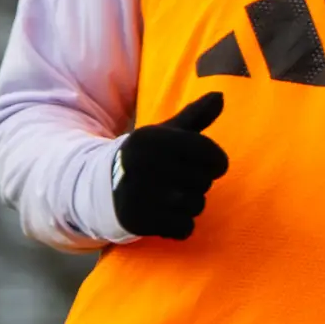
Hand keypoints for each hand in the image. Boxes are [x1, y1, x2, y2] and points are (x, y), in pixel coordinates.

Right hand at [112, 92, 229, 239]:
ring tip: (169, 197)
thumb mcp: (166, 133)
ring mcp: (143, 194)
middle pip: (205, 182)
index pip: (210, 154)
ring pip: (197, 205)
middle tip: (176, 180)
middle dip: (197, 183)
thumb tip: (221, 95)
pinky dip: (180, 226)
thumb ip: (195, 116)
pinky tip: (164, 214)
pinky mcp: (142, 220)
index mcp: (154, 139)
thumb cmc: (146, 158)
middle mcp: (147, 164)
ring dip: (189, 205)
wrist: (103, 188)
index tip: (208, 164)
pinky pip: (185, 228)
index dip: (216, 162)